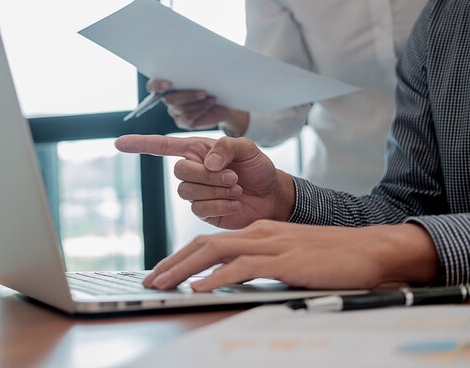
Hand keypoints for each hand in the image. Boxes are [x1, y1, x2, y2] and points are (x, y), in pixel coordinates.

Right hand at [114, 134, 295, 227]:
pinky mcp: (204, 211)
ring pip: (187, 192)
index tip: (118, 143)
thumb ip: (226, 147)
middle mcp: (193, 171)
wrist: (272, 196)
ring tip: (236, 189)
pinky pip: (199, 208)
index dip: (141, 144)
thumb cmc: (259, 168)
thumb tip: (207, 163)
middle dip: (207, 175)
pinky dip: (219, 205)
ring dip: (215, 190)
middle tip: (233, 177)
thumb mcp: (247, 148)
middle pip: (179, 172)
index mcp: (198, 151)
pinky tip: (234, 203)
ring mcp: (196, 193)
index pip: (163, 146)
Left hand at [143, 221, 439, 290]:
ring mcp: (272, 244)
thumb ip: (260, 263)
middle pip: (203, 244)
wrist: (370, 250)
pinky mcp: (286, 260)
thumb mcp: (287, 256)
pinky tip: (201, 288)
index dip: (180, 257)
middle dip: (172, 263)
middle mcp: (259, 233)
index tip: (162, 273)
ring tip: (163, 285)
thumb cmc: (330, 257)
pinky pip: (244, 268)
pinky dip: (218, 277)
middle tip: (150, 281)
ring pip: (216, 252)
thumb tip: (231, 278)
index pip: (208, 242)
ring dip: (184, 270)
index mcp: (258, 232)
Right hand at [147, 79, 249, 134]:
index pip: (153, 86)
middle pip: (169, 99)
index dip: (157, 85)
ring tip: (212, 99)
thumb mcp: (204, 76)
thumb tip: (195, 65)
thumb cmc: (211, 84)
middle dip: (187, 96)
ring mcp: (174, 112)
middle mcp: (168, 99)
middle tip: (204, 93)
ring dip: (198, 104)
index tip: (169, 84)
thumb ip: (195, 73)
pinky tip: (209, 105)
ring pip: (181, 109)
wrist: (222, 101)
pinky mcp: (182, 122)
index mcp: (167, 85)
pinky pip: (188, 118)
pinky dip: (200, 111)